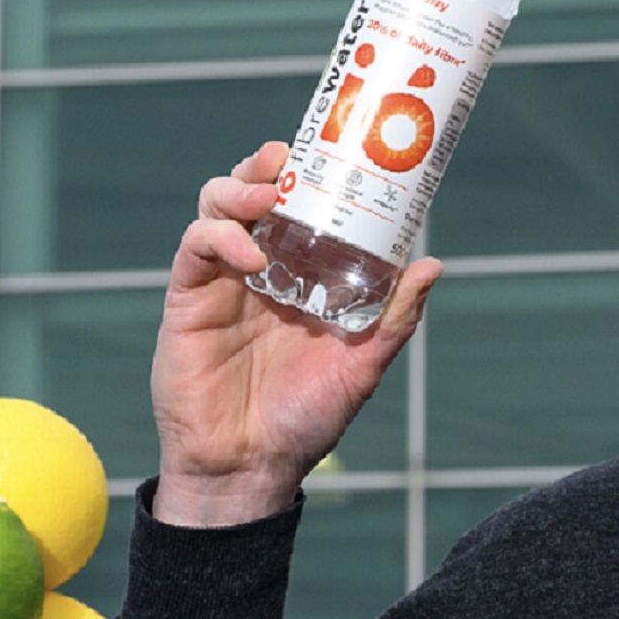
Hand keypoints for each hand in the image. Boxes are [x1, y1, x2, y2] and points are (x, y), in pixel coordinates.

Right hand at [150, 142, 437, 527]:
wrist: (248, 468)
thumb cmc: (304, 420)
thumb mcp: (361, 367)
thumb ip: (393, 319)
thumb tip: (430, 265)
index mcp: (300, 276)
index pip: (300, 206)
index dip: (310, 172)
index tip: (335, 149)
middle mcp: (259, 268)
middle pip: (253, 190)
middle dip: (267, 165)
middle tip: (289, 158)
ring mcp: (221, 280)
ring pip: (217, 205)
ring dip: (239, 188)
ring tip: (269, 196)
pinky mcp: (188, 299)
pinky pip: (196, 247)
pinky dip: (222, 238)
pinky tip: (251, 258)